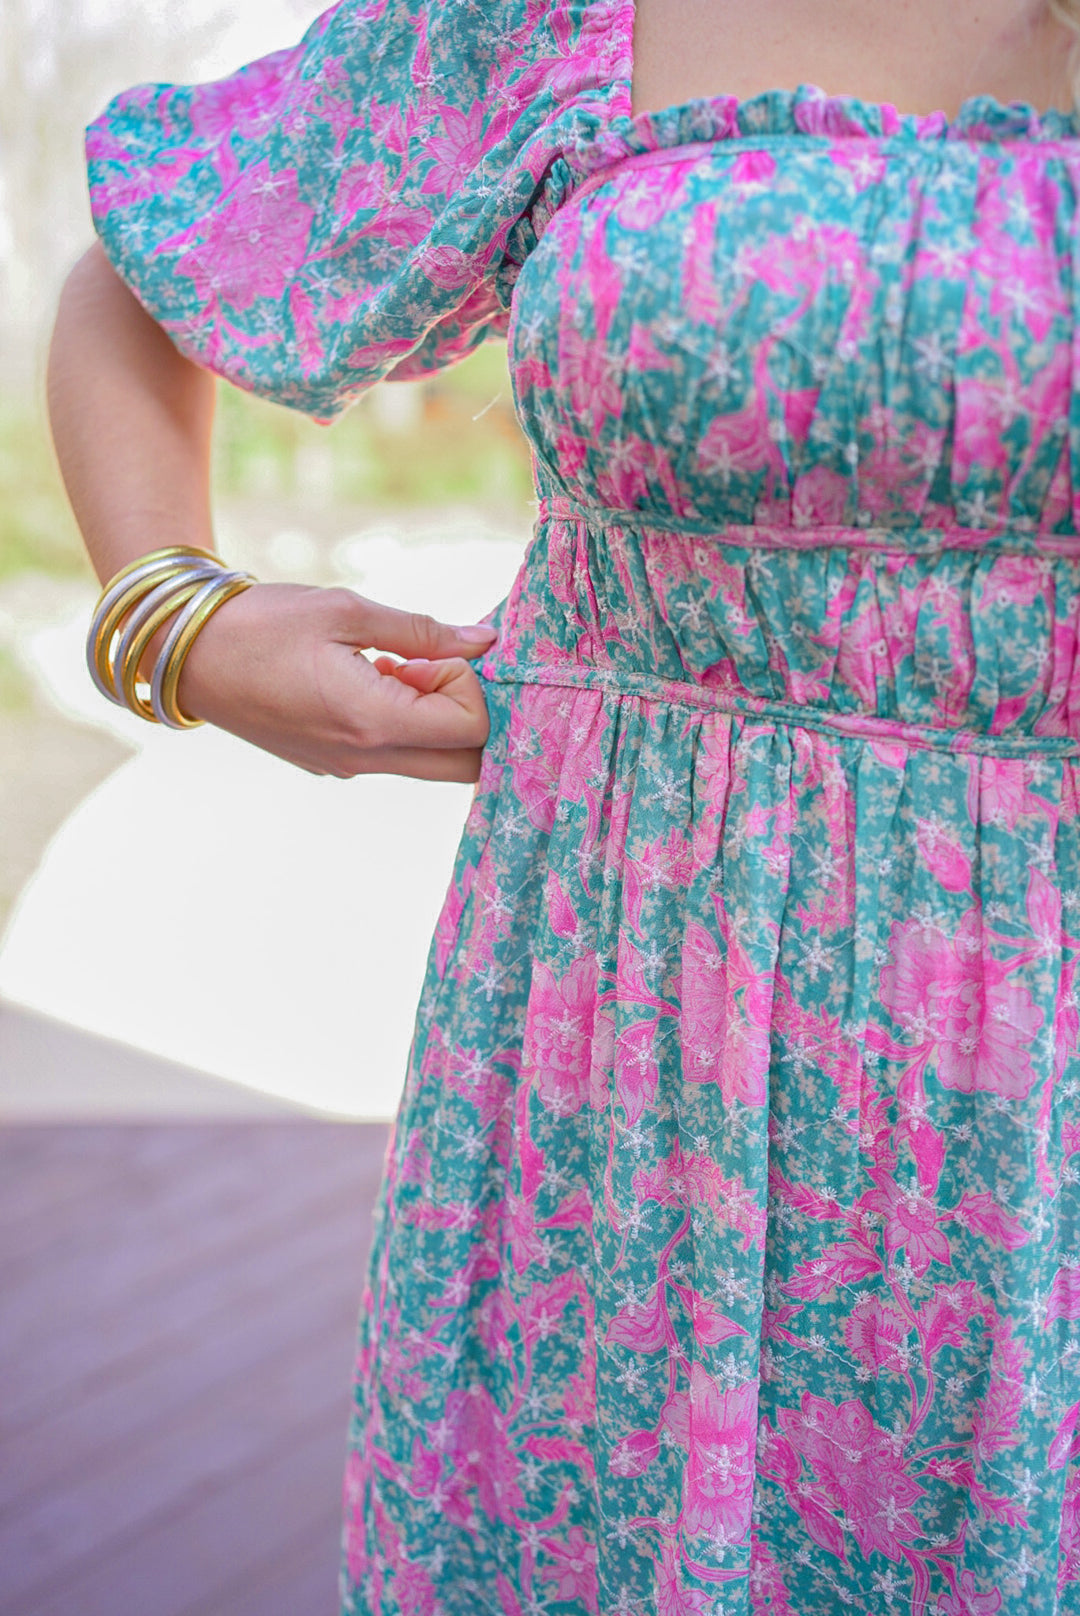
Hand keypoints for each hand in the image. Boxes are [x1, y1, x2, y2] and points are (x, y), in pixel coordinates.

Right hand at [176, 582, 497, 780]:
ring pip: (428, 762)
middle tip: (429, 666)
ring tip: (387, 666)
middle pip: (463, 765)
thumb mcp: (347, 610)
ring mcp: (346, 768)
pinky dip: (400, 721)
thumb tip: (484, 642)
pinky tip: (363, 678)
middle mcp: (363, 758)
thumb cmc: (263, 622)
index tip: (432, 651)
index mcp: (371, 722)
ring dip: (431, 717)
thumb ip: (423, 631)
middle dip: (467, 714)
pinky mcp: (331, 764)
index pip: (472, 730)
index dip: (469, 685)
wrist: (186, 652)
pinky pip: (391, 754)